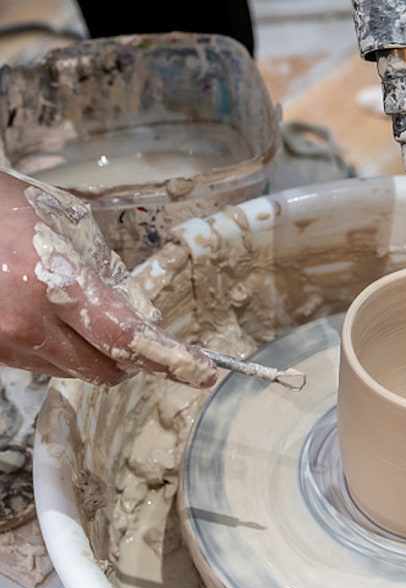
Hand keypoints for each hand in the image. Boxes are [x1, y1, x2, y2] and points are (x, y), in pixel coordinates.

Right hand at [0, 169, 216, 387]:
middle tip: (143, 338)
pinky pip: (48, 366)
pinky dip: (65, 351)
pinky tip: (56, 319)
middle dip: (132, 359)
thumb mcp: (78, 233)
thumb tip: (145, 320)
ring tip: (82, 313)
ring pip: (77, 371)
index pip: (128, 338)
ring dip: (95, 353)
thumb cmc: (16, 211)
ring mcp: (5, 344)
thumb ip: (114, 280)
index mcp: (57, 286)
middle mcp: (27, 325)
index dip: (170, 358)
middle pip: (106, 369)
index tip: (200, 371)